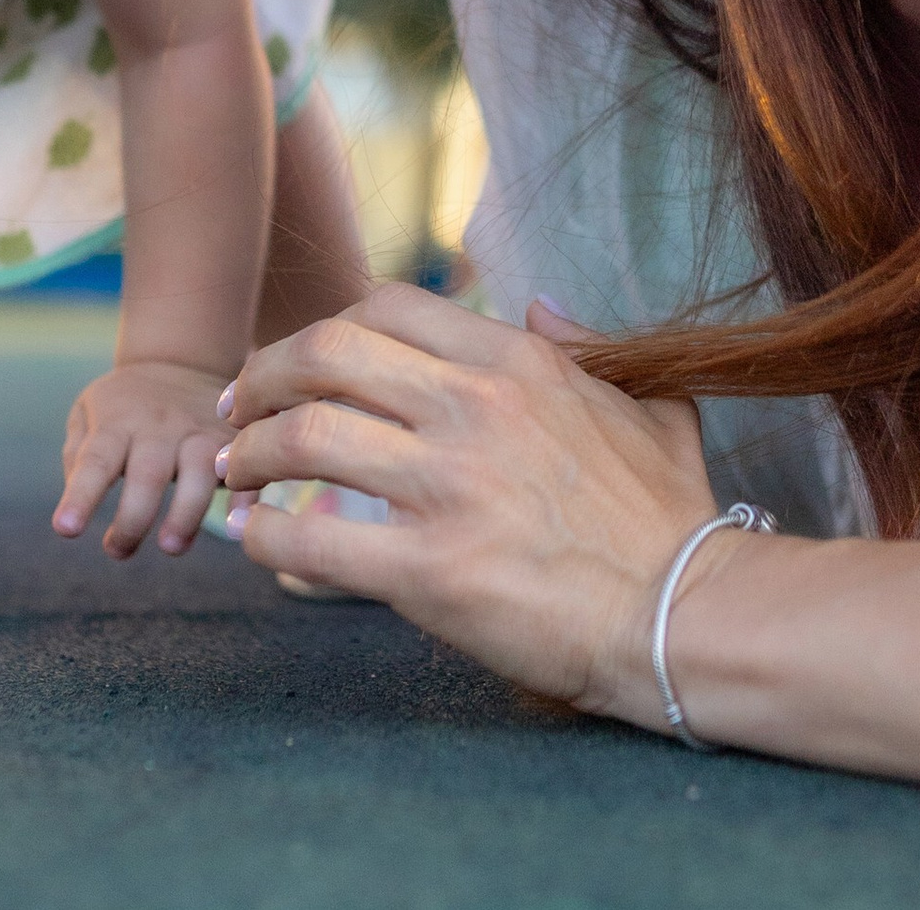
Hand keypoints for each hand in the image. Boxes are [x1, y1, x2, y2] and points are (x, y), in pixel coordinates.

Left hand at [54, 359, 239, 557]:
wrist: (182, 360)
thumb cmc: (124, 403)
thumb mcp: (87, 411)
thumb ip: (76, 454)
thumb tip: (77, 504)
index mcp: (117, 422)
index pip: (95, 460)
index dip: (81, 496)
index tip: (65, 530)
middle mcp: (159, 425)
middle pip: (148, 473)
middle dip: (134, 519)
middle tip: (117, 551)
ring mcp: (200, 431)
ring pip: (200, 471)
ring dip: (186, 514)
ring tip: (171, 547)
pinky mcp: (232, 439)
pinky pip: (245, 467)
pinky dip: (246, 495)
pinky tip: (239, 523)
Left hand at [219, 284, 716, 722]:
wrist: (685, 614)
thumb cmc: (670, 520)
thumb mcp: (649, 404)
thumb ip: (588, 348)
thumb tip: (542, 305)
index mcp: (519, 365)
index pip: (388, 307)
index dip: (323, 328)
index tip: (295, 363)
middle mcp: (476, 409)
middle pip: (327, 354)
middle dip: (263, 376)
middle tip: (236, 409)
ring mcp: (449, 487)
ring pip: (306, 435)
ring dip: (250, 450)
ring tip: (234, 472)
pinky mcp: (429, 570)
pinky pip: (311, 537)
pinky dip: (262, 533)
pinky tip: (250, 536)